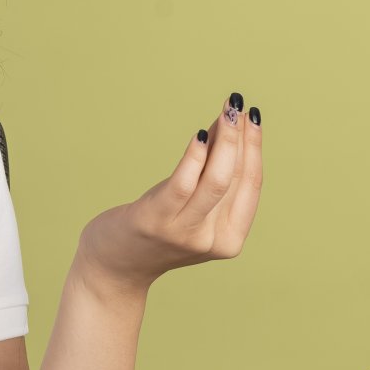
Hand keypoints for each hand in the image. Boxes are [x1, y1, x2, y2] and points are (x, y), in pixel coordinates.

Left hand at [76, 91, 263, 292]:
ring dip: (225, 140)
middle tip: (237, 103)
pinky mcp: (156, 221)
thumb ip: (211, 174)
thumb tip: (226, 123)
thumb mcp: (192, 206)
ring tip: (227, 110)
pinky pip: (183, 185)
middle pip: (237, 178)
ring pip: (217, 180)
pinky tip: (200, 134)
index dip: (254, 147)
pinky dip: (195, 157)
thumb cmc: (157, 228)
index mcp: (230, 239)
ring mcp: (185, 233)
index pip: (252, 184)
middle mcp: (212, 239)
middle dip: (241, 137)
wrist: (115, 266)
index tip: (252, 115)